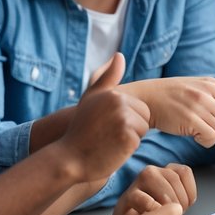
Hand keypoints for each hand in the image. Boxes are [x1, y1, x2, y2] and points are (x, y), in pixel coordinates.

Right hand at [52, 54, 150, 181]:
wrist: (69, 158)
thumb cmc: (81, 130)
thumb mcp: (91, 99)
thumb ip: (106, 77)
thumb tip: (119, 55)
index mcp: (112, 93)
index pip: (139, 107)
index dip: (125, 118)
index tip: (105, 125)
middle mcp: (119, 103)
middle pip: (145, 116)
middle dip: (131, 128)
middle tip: (109, 135)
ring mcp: (124, 119)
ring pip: (143, 128)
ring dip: (130, 138)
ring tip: (110, 141)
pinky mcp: (129, 136)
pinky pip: (140, 141)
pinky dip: (128, 148)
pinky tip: (112, 149)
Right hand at [110, 163, 196, 214]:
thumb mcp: (173, 205)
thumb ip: (181, 198)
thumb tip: (181, 206)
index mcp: (165, 172)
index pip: (184, 172)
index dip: (189, 191)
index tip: (186, 207)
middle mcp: (151, 172)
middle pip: (174, 179)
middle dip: (180, 201)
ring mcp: (137, 182)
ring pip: (161, 187)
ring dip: (167, 205)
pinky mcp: (127, 197)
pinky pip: (143, 199)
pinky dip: (152, 209)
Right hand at [118, 77, 214, 147]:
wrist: (146, 99)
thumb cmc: (175, 97)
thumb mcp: (200, 89)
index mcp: (214, 84)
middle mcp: (208, 92)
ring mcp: (199, 105)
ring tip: (205, 132)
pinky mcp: (189, 119)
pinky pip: (212, 138)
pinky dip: (208, 142)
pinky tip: (197, 137)